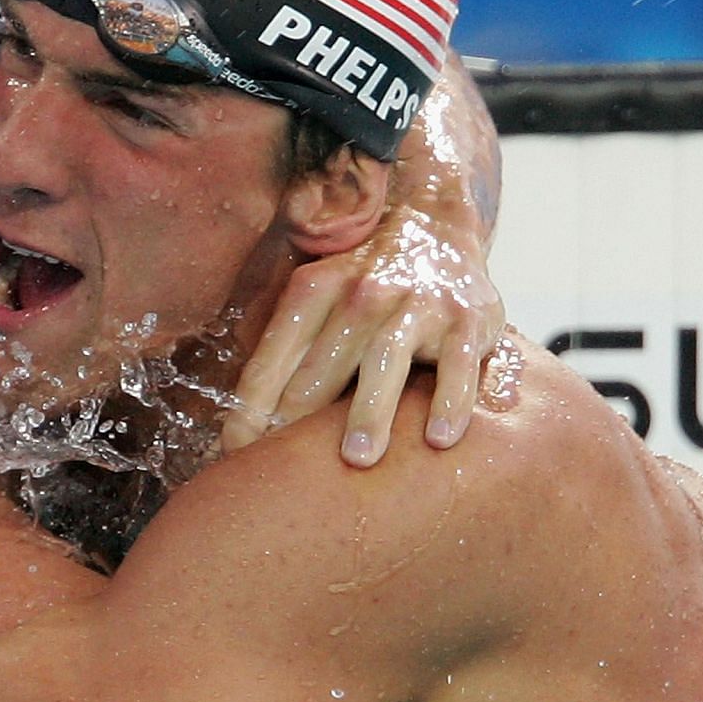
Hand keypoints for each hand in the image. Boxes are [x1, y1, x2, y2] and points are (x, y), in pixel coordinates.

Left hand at [220, 209, 503, 466]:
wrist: (437, 228)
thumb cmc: (364, 285)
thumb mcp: (317, 298)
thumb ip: (288, 350)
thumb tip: (244, 426)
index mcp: (312, 292)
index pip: (272, 360)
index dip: (251, 410)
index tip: (236, 454)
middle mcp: (361, 295)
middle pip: (321, 365)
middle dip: (298, 418)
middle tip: (285, 473)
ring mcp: (415, 306)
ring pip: (384, 360)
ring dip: (369, 410)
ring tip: (357, 458)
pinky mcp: (466, 320)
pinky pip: (457, 365)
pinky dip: (450, 401)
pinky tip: (439, 439)